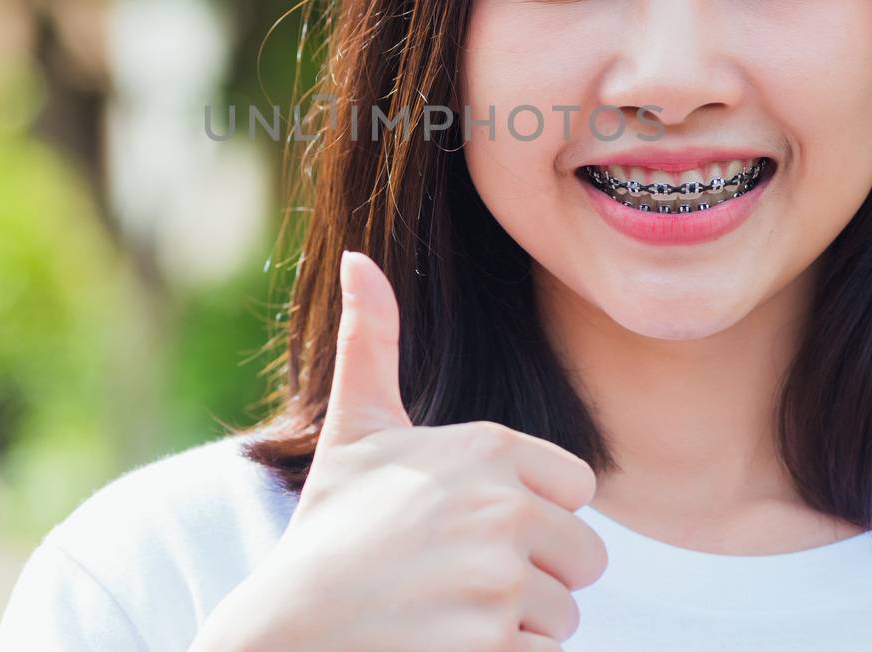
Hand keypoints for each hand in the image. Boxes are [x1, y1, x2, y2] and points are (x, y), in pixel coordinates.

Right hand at [211, 250, 607, 651]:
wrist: (287, 634)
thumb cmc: (329, 532)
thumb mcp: (355, 432)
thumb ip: (371, 342)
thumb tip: (357, 258)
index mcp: (488, 448)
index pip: (577, 489)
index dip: (534, 516)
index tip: (469, 527)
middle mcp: (503, 506)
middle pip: (584, 556)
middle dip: (534, 576)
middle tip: (456, 580)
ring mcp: (499, 579)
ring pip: (564, 614)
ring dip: (517, 626)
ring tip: (446, 616)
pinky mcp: (493, 646)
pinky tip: (448, 649)